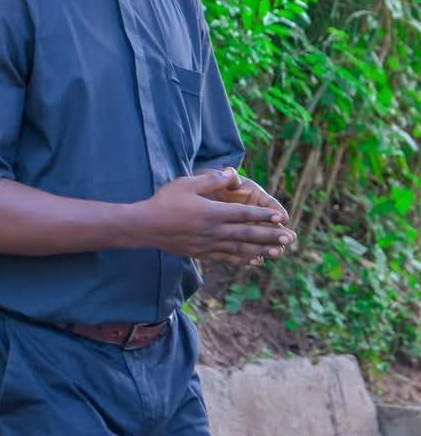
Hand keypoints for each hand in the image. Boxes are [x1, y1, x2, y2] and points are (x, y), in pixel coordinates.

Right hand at [141, 167, 295, 265]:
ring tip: (279, 252)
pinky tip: (256, 261)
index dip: (264, 216)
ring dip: (262, 250)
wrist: (146, 226)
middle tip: (290, 238)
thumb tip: (233, 173)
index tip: (282, 217)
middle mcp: (213, 231)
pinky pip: (227, 258)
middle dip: (270, 236)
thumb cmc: (165, 201)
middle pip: (247, 234)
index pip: (244, 214)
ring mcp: (208, 245)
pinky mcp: (203, 253)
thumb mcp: (187, 183)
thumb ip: (212, 180)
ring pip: (240, 249)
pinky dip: (243, 260)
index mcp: (212, 212)